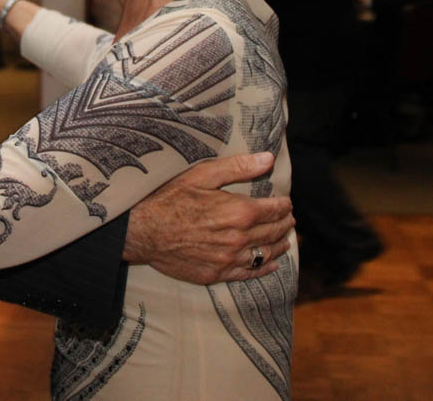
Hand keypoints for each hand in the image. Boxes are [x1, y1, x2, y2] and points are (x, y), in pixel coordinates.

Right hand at [123, 152, 294, 282]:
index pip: (274, 209)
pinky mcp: (217, 273)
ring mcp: (229, 259)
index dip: (283, 205)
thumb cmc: (169, 198)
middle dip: (284, 223)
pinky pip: (249, 273)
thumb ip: (238, 167)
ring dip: (279, 245)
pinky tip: (271, 264)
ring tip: (284, 239)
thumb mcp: (202, 175)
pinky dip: (264, 268)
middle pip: (273, 232)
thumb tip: (268, 159)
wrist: (143, 231)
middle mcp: (239, 238)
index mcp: (238, 212)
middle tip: (289, 219)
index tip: (286, 202)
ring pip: (266, 253)